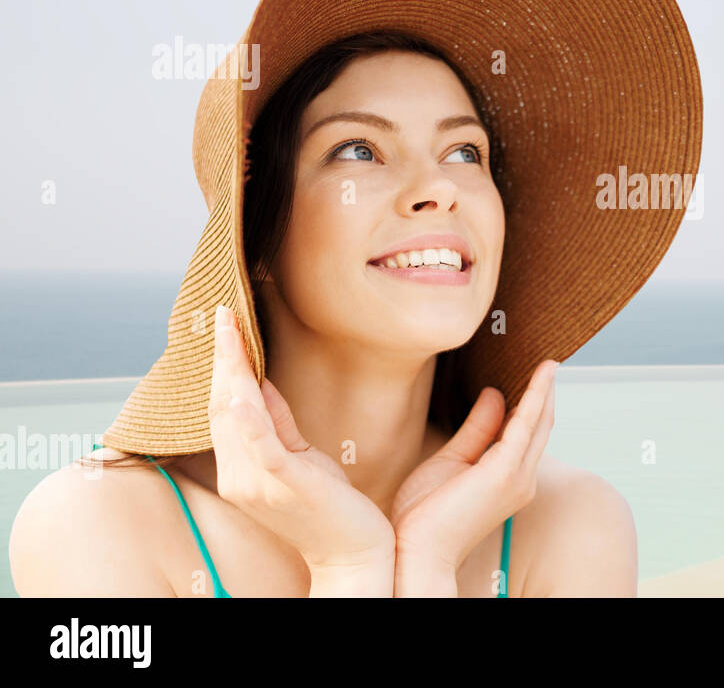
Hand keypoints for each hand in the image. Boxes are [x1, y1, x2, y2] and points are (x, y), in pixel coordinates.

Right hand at [207, 304, 395, 588]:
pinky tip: (243, 388)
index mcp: (241, 469)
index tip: (225, 325)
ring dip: (232, 371)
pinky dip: (249, 416)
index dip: (224, 366)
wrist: (352, 557)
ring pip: (236, 417)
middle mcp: (239, 476)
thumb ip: (278, 422)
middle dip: (224, 358)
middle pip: (223, 406)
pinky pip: (261, 446)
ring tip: (231, 332)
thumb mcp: (301, 456)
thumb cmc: (331, 508)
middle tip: (224, 313)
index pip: (224, 407)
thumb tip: (260, 380)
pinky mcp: (284, 485)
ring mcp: (258, 483)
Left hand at [391, 359, 556, 592]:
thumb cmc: (425, 515)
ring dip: (544, 390)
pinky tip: (540, 375)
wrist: (415, 551)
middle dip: (545, 393)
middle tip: (548, 361)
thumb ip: (475, 430)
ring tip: (548, 363)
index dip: (533, 402)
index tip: (534, 374)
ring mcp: (516, 476)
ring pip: (538, 422)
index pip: (527, 433)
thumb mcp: (450, 460)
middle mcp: (521, 478)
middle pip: (539, 426)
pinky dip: (535, 396)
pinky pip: (525, 424)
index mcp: (508, 478)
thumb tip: (494, 395)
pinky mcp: (504, 471)